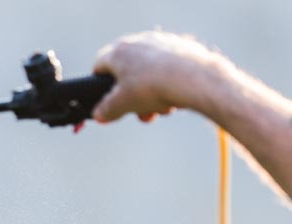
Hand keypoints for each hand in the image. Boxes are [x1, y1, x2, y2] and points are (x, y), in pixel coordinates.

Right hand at [91, 31, 230, 123]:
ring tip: (161, 109)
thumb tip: (99, 114)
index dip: (100, 85)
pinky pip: (169, 67)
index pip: (99, 65)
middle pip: (128, 72)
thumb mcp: (122, 105)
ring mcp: (161, 42)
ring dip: (152, 94)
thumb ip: (106, 110)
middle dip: (132, 97)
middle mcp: (138, 41)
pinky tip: (177, 97)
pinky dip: (169, 83)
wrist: (192, 77)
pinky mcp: (182, 46)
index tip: (107, 100)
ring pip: (149, 72)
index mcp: (118, 51)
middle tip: (141, 113)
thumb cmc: (152, 87)